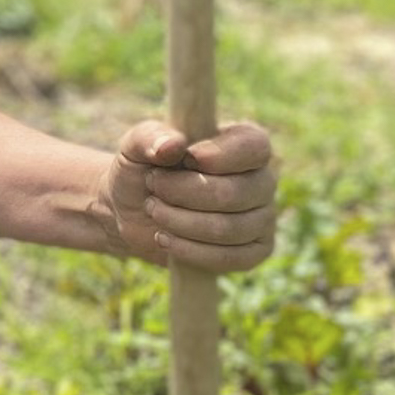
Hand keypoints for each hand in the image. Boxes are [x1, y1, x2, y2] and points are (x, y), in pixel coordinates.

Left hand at [104, 119, 278, 271]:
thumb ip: (148, 137)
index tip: (187, 158)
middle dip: (181, 192)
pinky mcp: (255, 251)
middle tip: (153, 187)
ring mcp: (263, 217)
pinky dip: (189, 250)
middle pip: (234, 193)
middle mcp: (262, 179)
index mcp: (243, 143)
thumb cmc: (141, 169)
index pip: (254, 146)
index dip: (221, 155)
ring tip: (154, 209)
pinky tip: (164, 238)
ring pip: (229, 228)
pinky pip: (231, 258)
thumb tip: (172, 146)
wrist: (131, 211)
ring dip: (179, 221)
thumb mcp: (135, 146)